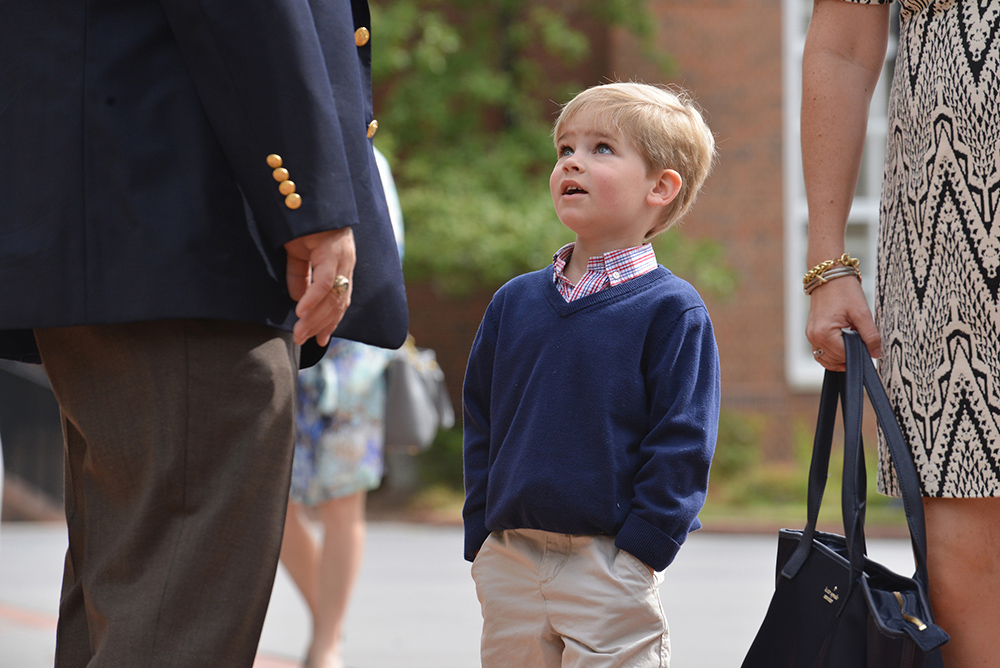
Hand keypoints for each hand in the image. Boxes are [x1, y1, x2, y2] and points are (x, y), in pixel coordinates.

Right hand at [284, 227, 355, 345]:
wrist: (300, 193)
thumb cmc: (300, 221)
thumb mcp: (298, 254)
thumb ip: (300, 276)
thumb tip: (297, 299)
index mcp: (341, 265)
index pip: (340, 300)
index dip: (330, 321)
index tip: (320, 339)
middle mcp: (346, 263)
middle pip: (337, 303)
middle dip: (320, 325)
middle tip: (304, 340)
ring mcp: (341, 256)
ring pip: (332, 296)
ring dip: (314, 318)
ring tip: (299, 333)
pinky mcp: (331, 249)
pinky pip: (323, 280)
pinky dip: (313, 298)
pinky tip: (301, 312)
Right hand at [805, 277, 880, 370]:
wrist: (829, 275)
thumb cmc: (844, 290)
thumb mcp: (862, 313)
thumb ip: (870, 336)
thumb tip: (875, 353)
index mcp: (824, 333)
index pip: (844, 356)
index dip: (859, 354)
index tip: (869, 347)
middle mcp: (814, 337)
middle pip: (835, 360)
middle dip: (850, 355)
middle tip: (862, 343)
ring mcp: (810, 335)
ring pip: (825, 359)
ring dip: (840, 358)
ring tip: (853, 346)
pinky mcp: (811, 332)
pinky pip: (820, 352)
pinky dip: (830, 355)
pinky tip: (843, 350)